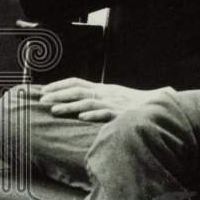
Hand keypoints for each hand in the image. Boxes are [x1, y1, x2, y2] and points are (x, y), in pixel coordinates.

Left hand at [25, 78, 154, 121]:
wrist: (159, 106)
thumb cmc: (133, 104)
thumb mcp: (113, 97)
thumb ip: (97, 98)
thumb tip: (78, 104)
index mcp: (102, 88)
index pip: (76, 83)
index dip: (59, 85)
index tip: (44, 90)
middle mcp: (105, 93)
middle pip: (78, 91)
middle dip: (58, 95)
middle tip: (41, 100)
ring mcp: (113, 103)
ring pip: (88, 102)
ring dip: (70, 106)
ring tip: (54, 110)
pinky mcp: (121, 114)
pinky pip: (106, 113)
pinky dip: (94, 114)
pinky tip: (82, 117)